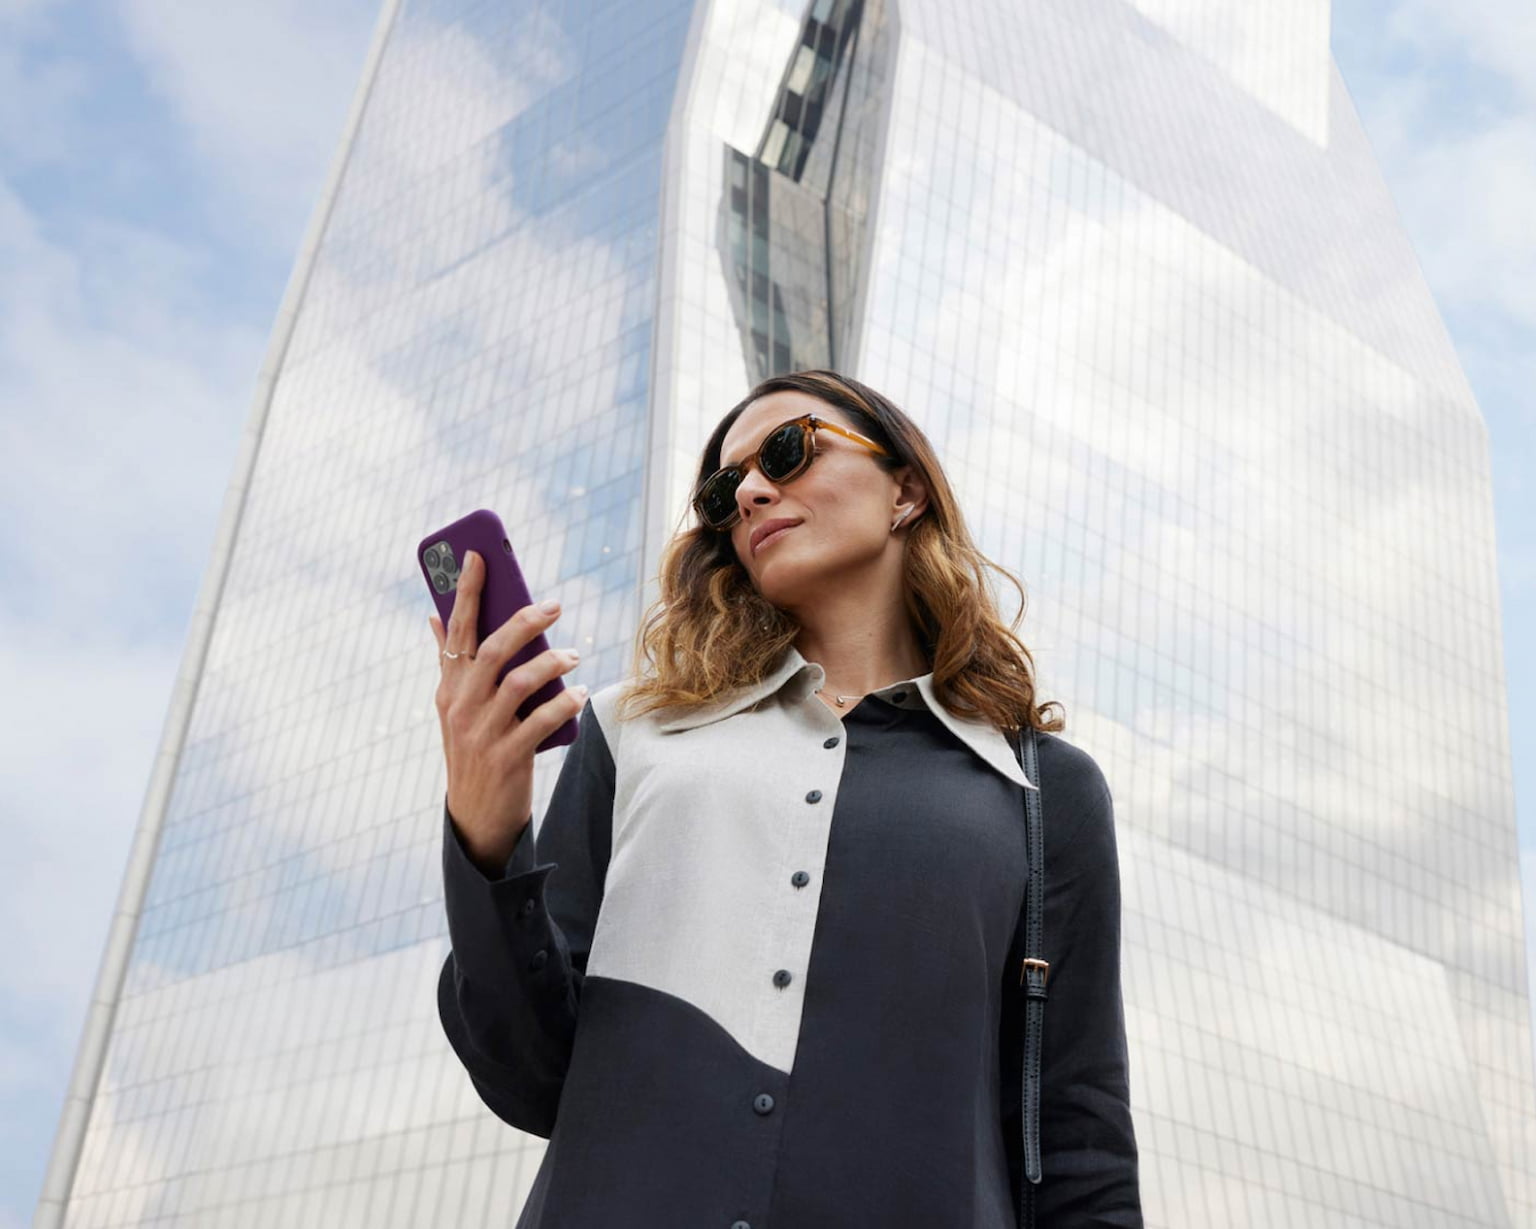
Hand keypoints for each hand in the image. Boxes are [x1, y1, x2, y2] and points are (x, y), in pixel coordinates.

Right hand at [429, 549, 585, 872]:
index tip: (479, 556)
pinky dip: (563, 705)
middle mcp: (461, 705)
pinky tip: (580, 695)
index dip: (467, 591)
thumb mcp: (456, 705)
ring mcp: (482, 733)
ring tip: (574, 656)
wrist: (476, 815)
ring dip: (551, 663)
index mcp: (450, 686)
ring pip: (517, 683)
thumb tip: (435, 616)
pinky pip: (539, 723)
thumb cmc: (473, 748)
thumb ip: (451, 661)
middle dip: (523, 621)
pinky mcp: (506, 757)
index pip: (457, 630)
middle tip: (554, 605)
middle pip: (492, 650)